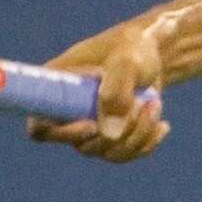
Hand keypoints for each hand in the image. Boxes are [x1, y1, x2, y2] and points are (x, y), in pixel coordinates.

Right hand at [27, 16, 172, 161]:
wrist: (151, 53)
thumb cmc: (133, 48)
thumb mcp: (127, 61)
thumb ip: (117, 90)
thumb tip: (109, 135)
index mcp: (56, 87)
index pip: (40, 126)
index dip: (61, 134)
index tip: (92, 125)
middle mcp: (68, 111)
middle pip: (82, 145)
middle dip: (118, 131)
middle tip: (143, 104)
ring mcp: (89, 126)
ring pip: (107, 152)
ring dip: (137, 135)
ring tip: (155, 105)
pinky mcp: (111, 135)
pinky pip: (124, 154)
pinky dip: (146, 142)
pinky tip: (161, 125)